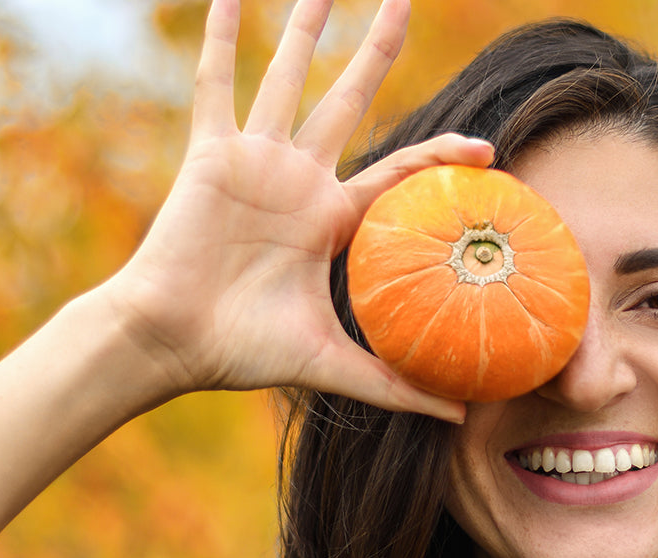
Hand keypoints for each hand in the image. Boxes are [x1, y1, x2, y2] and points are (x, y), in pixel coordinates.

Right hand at [100, 0, 489, 421]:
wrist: (171, 341)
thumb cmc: (241, 351)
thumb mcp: (330, 364)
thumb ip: (393, 384)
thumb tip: (462, 416)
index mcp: (328, 219)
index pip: (395, 174)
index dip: (437, 157)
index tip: (486, 149)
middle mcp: (296, 179)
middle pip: (347, 100)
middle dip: (375, 53)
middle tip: (402, 3)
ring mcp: (254, 161)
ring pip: (287, 78)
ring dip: (306, 28)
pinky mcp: (211, 154)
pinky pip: (217, 86)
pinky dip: (222, 39)